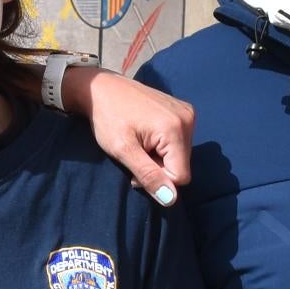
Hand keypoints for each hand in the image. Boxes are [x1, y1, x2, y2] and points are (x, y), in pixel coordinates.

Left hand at [82, 71, 193, 203]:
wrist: (101, 88)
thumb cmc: (107, 117)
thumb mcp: (123, 150)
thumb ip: (148, 175)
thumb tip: (171, 200)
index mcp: (175, 129)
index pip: (180, 176)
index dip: (158, 179)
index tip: (135, 167)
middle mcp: (187, 119)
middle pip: (181, 165)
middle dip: (159, 167)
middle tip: (135, 153)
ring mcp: (187, 113)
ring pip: (180, 155)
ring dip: (160, 157)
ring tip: (139, 143)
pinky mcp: (183, 110)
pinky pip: (180, 142)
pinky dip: (163, 145)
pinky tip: (146, 135)